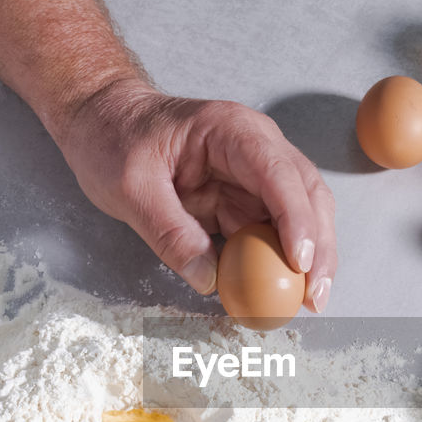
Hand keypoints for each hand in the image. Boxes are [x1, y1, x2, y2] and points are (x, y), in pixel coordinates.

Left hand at [53, 79, 336, 311]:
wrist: (103, 122)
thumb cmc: (114, 137)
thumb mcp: (131, 187)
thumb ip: (169, 232)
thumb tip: (208, 279)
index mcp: (232, 131)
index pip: (279, 174)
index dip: (297, 219)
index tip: (300, 261)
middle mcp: (256, 148)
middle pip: (307, 196)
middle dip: (319, 246)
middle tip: (316, 293)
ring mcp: (253, 176)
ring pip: (300, 217)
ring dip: (308, 259)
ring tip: (309, 300)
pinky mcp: (243, 201)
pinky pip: (270, 234)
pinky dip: (278, 263)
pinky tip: (280, 290)